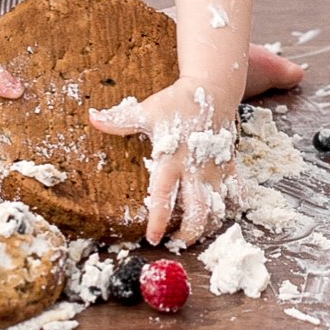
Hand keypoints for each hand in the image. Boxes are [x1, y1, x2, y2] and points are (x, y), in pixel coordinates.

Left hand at [89, 79, 237, 246]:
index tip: (153, 238)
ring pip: (219, 206)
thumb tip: (92, 117)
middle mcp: (196, 168)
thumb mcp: (147, 110)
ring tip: (198, 233)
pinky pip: (237, 190)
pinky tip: (224, 212)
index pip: (164, 197)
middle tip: (178, 243)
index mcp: (172, 159)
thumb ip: (121, 120)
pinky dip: (233, 204)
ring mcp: (216, 168)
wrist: (215, 87)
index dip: (158, 220)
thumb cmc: (178, 100)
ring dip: (210, 224)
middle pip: (198, 210)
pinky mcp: (230, 164)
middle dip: (189, 232)